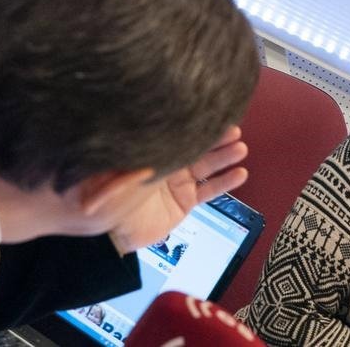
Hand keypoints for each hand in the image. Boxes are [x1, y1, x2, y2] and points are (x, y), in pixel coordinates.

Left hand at [109, 126, 247, 253]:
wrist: (111, 233)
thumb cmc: (108, 199)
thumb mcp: (118, 172)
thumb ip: (136, 157)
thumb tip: (148, 136)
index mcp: (152, 154)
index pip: (179, 136)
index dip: (197, 126)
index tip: (212, 115)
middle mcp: (167, 166)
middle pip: (198, 149)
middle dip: (216, 139)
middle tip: (233, 129)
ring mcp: (178, 184)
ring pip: (207, 167)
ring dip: (225, 158)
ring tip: (240, 149)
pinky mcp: (185, 203)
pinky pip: (209, 191)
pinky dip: (225, 183)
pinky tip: (240, 174)